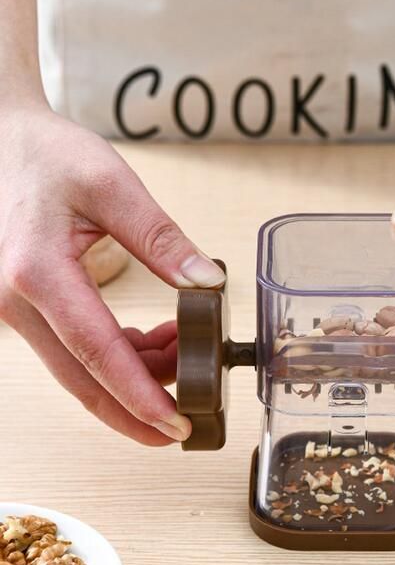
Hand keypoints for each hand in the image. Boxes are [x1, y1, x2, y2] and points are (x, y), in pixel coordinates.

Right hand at [0, 106, 225, 444]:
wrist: (0, 140)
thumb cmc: (45, 154)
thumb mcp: (110, 184)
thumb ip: (160, 237)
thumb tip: (205, 282)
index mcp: (38, 272)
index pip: (97, 351)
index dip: (139, 393)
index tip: (174, 423)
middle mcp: (18, 301)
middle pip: (82, 378)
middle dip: (135, 407)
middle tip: (183, 424)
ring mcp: (17, 308)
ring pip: (78, 368)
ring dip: (132, 375)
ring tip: (184, 354)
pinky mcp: (27, 306)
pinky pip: (72, 347)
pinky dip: (115, 354)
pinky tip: (154, 340)